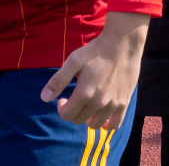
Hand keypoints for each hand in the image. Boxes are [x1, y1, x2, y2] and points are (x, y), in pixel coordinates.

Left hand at [41, 11, 148, 129]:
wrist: (123, 43)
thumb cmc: (96, 50)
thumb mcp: (74, 60)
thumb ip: (58, 80)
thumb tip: (44, 98)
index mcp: (84, 92)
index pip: (67, 114)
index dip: (61, 108)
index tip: (64, 99)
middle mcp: (99, 101)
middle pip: (79, 120)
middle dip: (73, 113)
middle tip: (75, 100)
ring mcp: (113, 103)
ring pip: (96, 124)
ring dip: (88, 119)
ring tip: (88, 108)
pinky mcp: (125, 101)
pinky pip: (116, 123)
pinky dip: (107, 125)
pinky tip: (104, 119)